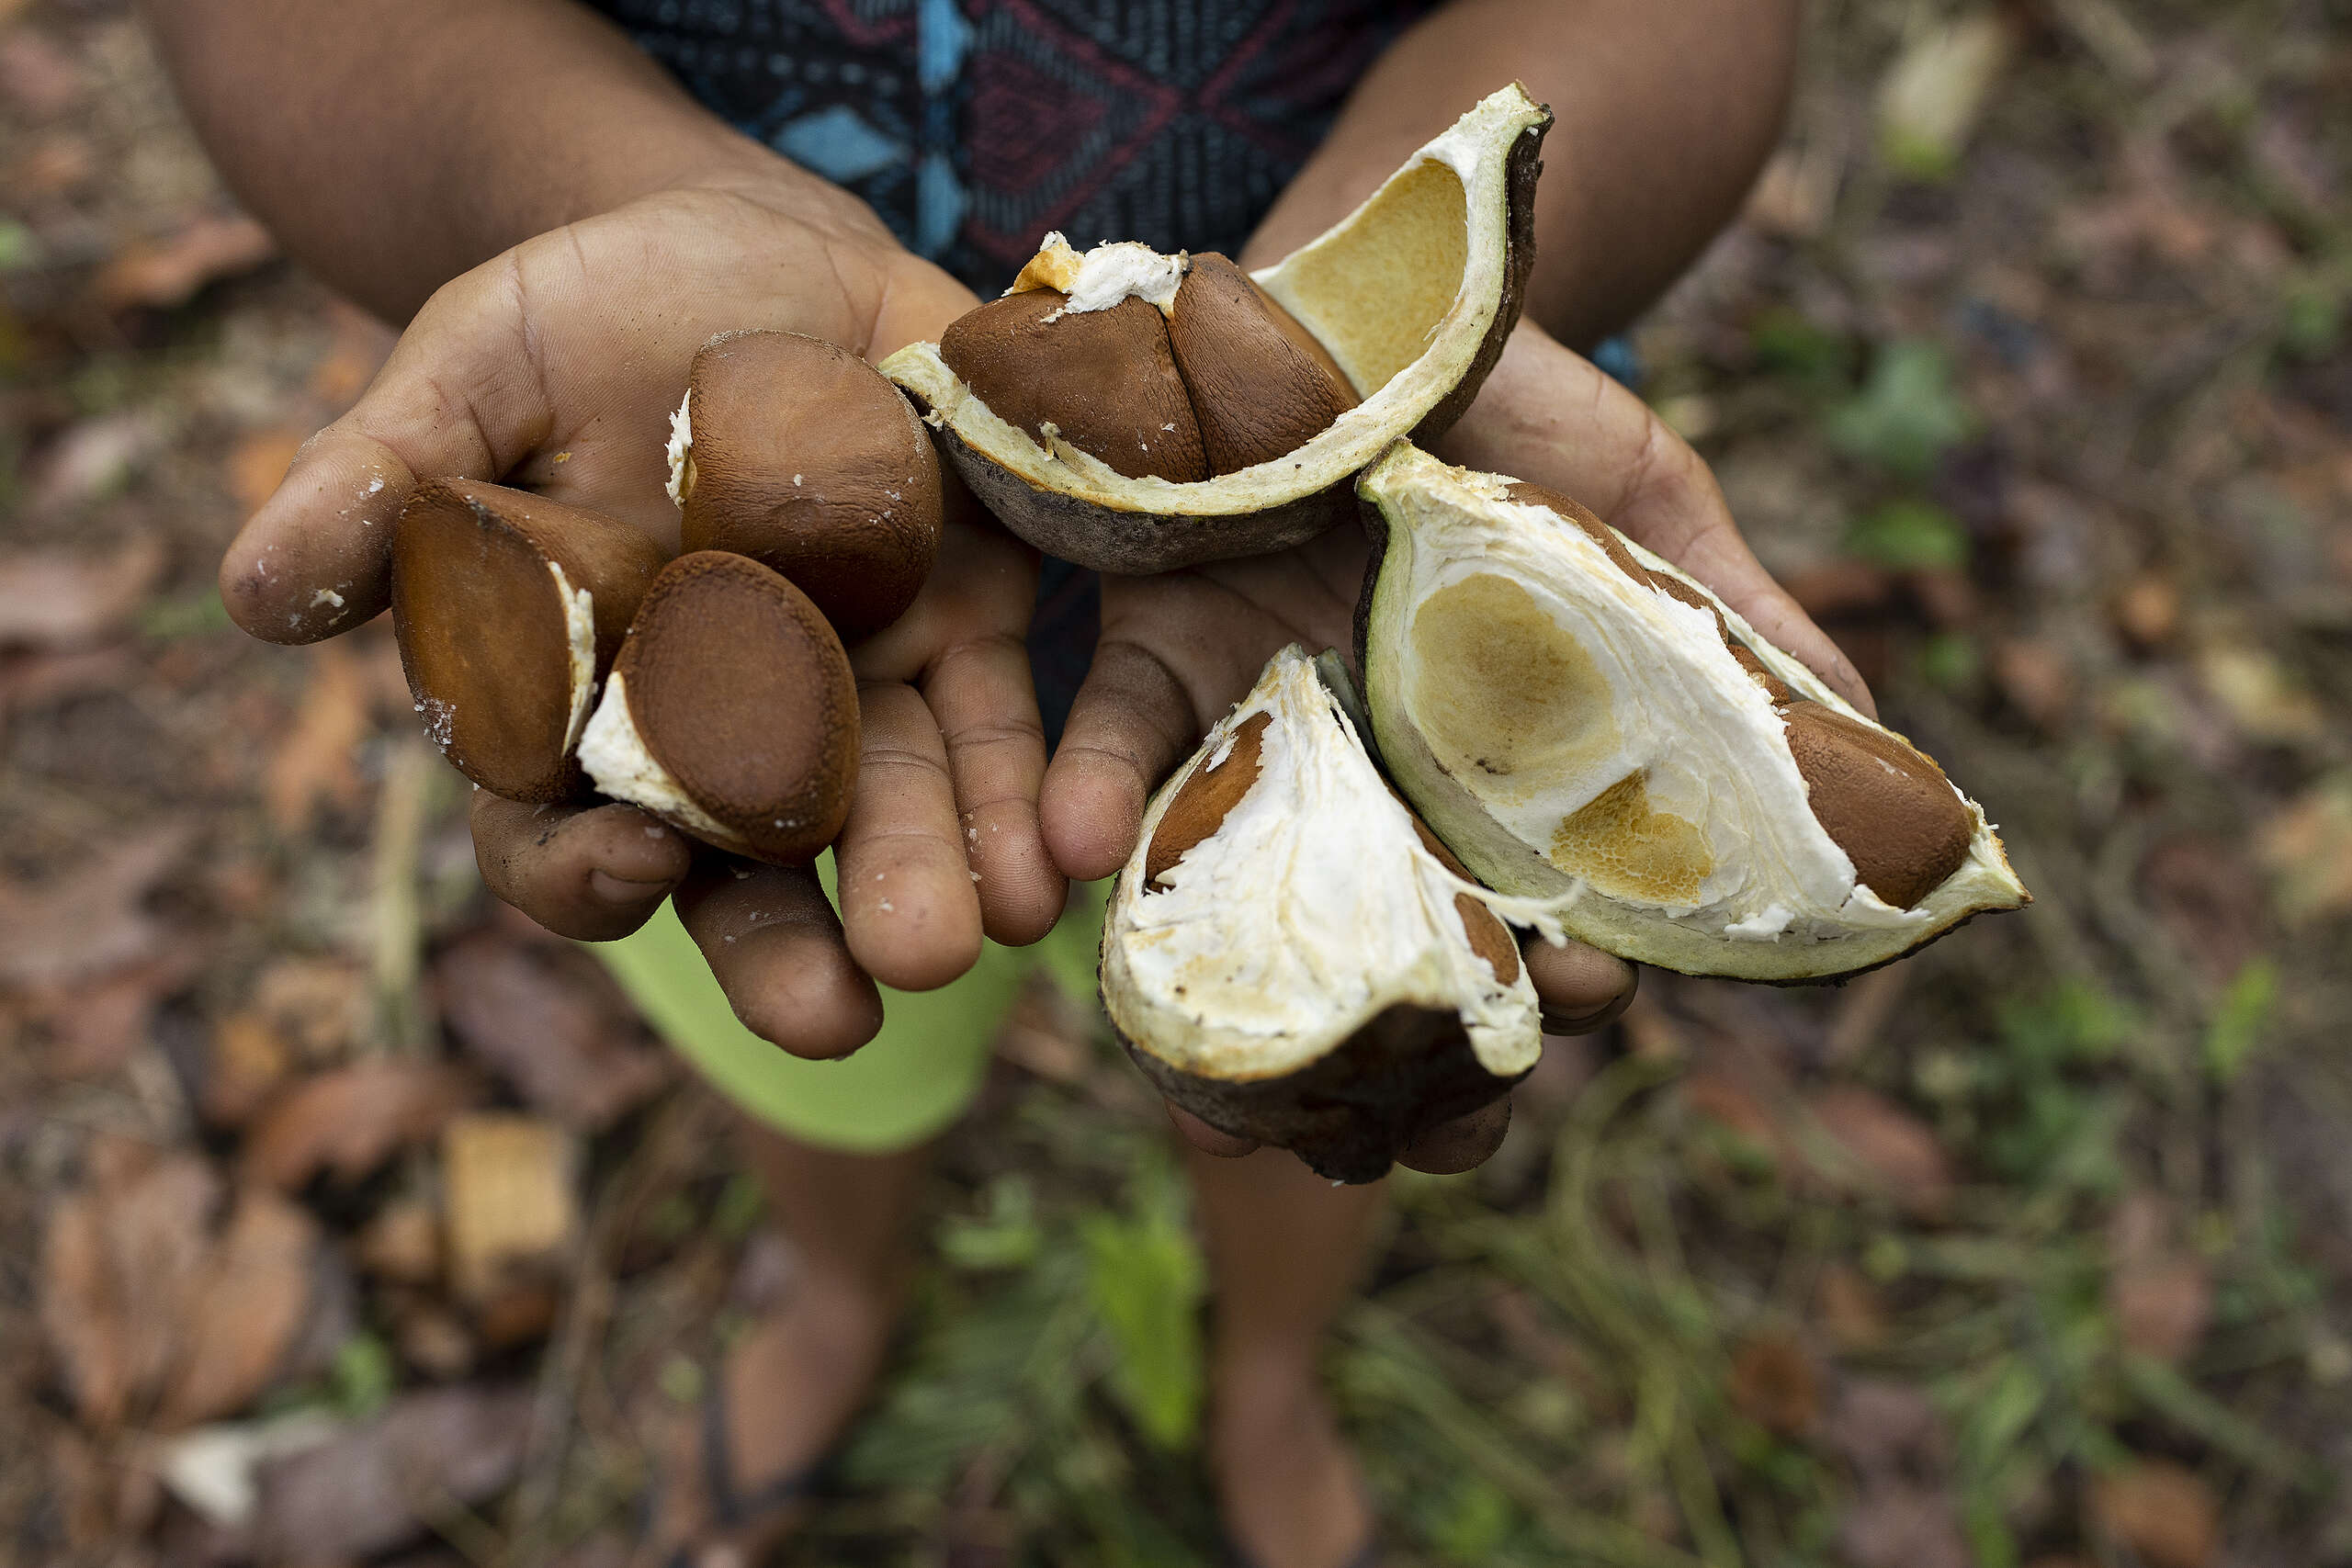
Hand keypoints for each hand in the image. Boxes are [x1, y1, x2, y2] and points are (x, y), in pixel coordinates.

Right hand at [228, 181, 1064, 1051]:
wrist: (741, 249)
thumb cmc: (571, 322)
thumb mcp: (471, 378)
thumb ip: (387, 484)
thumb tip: (253, 592)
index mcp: (580, 708)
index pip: (558, 833)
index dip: (586, 868)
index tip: (634, 866)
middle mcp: (723, 734)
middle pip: (744, 874)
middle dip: (791, 946)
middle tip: (841, 1012)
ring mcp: (856, 691)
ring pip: (890, 816)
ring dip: (935, 884)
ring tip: (981, 940)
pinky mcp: (970, 627)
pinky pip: (1005, 726)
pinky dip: (1034, 789)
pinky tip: (1062, 851)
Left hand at [1039, 320, 1869, 1172]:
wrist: (1385, 292)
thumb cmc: (1533, 411)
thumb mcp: (1653, 510)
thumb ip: (1738, 632)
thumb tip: (1885, 760)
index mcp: (1495, 775)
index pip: (1527, 925)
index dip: (1552, 996)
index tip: (1587, 1015)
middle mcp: (1372, 776)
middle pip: (1374, 950)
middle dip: (1381, 1060)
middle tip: (1382, 1137)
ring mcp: (1260, 721)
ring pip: (1237, 891)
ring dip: (1217, 1000)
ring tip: (1214, 1108)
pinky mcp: (1156, 648)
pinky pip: (1117, 740)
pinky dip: (1093, 806)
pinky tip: (1073, 874)